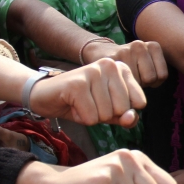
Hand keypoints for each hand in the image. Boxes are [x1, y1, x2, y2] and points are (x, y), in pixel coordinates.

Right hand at [27, 58, 144, 127]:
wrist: (44, 95)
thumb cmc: (80, 103)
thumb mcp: (108, 111)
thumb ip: (125, 116)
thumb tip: (131, 118)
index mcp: (122, 68)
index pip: (140, 102)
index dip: (121, 111)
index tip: (105, 102)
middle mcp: (110, 65)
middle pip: (123, 109)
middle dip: (105, 115)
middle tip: (90, 103)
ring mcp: (93, 72)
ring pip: (106, 114)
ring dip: (91, 116)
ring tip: (80, 103)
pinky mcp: (77, 84)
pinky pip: (90, 117)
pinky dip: (80, 118)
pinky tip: (72, 105)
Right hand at [83, 40, 167, 87]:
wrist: (101, 53)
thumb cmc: (129, 66)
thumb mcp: (147, 66)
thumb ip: (156, 76)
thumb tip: (150, 92)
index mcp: (153, 46)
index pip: (162, 76)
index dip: (153, 83)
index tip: (144, 77)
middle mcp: (140, 45)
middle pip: (150, 78)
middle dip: (142, 84)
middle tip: (133, 78)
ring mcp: (125, 51)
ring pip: (136, 82)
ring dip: (130, 85)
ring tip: (124, 78)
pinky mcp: (111, 58)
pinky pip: (121, 82)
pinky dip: (119, 87)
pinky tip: (114, 80)